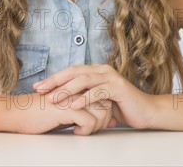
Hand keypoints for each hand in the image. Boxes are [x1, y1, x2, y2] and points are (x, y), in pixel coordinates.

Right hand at [11, 92, 114, 135]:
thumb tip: (108, 120)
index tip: (100, 122)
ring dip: (97, 126)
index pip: (104, 95)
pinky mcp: (65, 108)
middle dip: (105, 119)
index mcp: (76, 86)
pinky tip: (75, 132)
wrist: (17, 113)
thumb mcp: (66, 110)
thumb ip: (85, 111)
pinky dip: (86, 130)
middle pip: (107, 103)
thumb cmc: (39, 113)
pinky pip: (89, 121)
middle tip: (93, 129)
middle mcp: (76, 89)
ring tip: (84, 131)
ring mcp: (72, 97)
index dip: (107, 111)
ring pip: (101, 112)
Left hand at [33, 64, 155, 128]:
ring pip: (84, 80)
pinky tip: (74, 105)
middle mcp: (102, 70)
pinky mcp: (118, 88)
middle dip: (55, 81)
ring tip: (54, 98)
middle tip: (40, 90)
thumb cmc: (120, 107)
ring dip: (67, 89)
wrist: (145, 112)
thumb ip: (82, 96)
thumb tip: (59, 101)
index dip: (54, 78)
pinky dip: (85, 98)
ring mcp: (111, 77)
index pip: (70, 71)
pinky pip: (98, 92)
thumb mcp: (97, 100)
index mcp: (96, 71)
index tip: (38, 87)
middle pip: (74, 72)